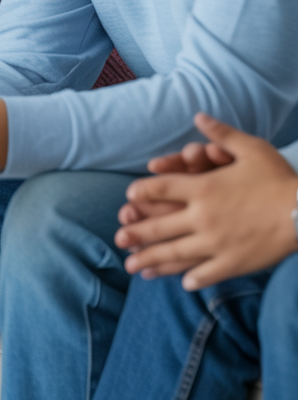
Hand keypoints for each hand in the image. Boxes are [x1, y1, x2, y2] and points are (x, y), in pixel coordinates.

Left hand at [115, 113, 297, 288]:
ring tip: (134, 268)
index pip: (160, 188)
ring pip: (176, 253)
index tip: (129, 199)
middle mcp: (203, 216)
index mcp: (202, 188)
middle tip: (118, 240)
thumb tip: (198, 116)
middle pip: (159, 226)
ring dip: (152, 260)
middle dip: (136, 233)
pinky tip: (183, 283)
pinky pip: (207, 272)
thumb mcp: (251, 148)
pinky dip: (193, 278)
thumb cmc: (281, 178)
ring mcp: (216, 242)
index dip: (142, 192)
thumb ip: (220, 134)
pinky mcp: (235, 263)